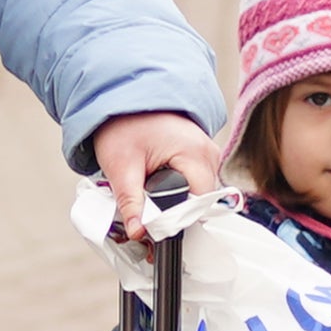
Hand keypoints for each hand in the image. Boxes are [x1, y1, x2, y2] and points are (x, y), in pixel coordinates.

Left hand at [90, 111, 223, 239]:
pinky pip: (195, 182)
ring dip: (176, 201)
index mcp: (195, 153)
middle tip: (146, 215)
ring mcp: (207, 153)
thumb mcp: (122, 166)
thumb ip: (131, 202)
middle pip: (200, 200)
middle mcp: (208, 152)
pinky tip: (159, 187)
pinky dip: (178, 190)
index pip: (198, 203)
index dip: (176, 219)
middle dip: (174, 212)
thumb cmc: (124, 124)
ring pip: (198, 193)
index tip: (154, 229)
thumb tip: (139, 232)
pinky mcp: (200, 156)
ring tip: (150, 196)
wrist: (125, 99)